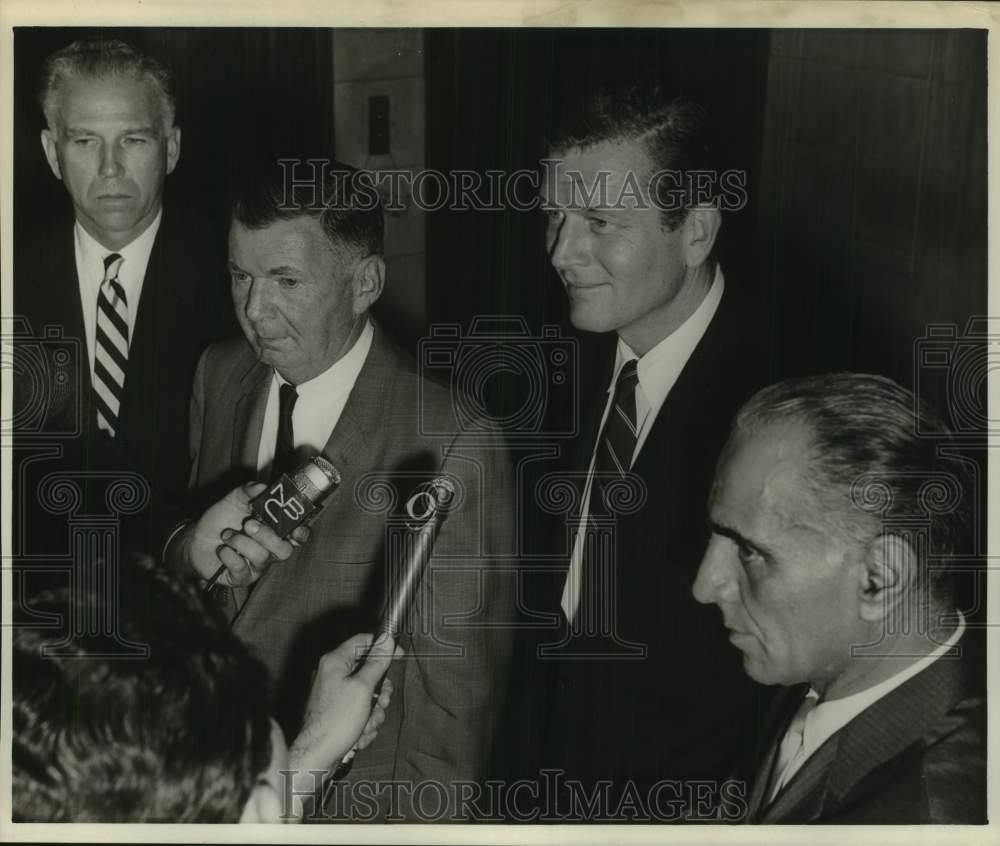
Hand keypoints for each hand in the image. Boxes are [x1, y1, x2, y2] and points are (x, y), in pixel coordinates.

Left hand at [168, 482, 310, 585]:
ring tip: (227, 534)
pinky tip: (222, 549)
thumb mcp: (233, 501)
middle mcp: (270, 550)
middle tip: (249, 524)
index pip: (298, 536)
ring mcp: (257, 566)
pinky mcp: (241, 577)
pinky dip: (230, 556)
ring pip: (262, 557)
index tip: (294, 527)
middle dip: (268, 536)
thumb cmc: (220, 521)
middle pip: (284, 550)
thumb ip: (248, 492)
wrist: (195, 540)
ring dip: (242, 543)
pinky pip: (242, 570)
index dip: (301, 533)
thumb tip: (261, 486)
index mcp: (274, 531)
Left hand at [288, 633, 400, 775]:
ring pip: (366, 694)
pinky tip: (359, 734)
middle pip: (368, 671)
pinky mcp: (335, 712)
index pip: (362, 641)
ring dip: (373, 712)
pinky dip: (363, 723)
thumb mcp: (363, 688)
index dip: (382, 646)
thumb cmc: (335, 721)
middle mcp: (332, 674)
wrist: (316, 756)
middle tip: (381, 702)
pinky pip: (359, 711)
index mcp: (335, 662)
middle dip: (380, 691)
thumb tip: (387, 640)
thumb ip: (377, 662)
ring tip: (367, 724)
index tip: (398, 655)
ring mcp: (333, 694)